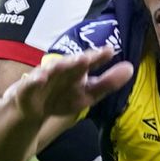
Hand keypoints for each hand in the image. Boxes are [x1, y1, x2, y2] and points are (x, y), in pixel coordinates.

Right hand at [9, 46, 132, 122]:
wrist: (31, 109)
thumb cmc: (62, 96)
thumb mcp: (87, 94)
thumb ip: (108, 82)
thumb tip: (131, 68)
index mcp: (76, 72)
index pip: (89, 63)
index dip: (98, 57)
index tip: (109, 51)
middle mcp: (61, 71)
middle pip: (70, 64)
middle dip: (78, 60)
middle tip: (87, 57)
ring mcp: (43, 78)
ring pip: (52, 70)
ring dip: (60, 66)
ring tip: (69, 63)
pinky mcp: (27, 88)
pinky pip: (31, 83)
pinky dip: (36, 80)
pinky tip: (42, 78)